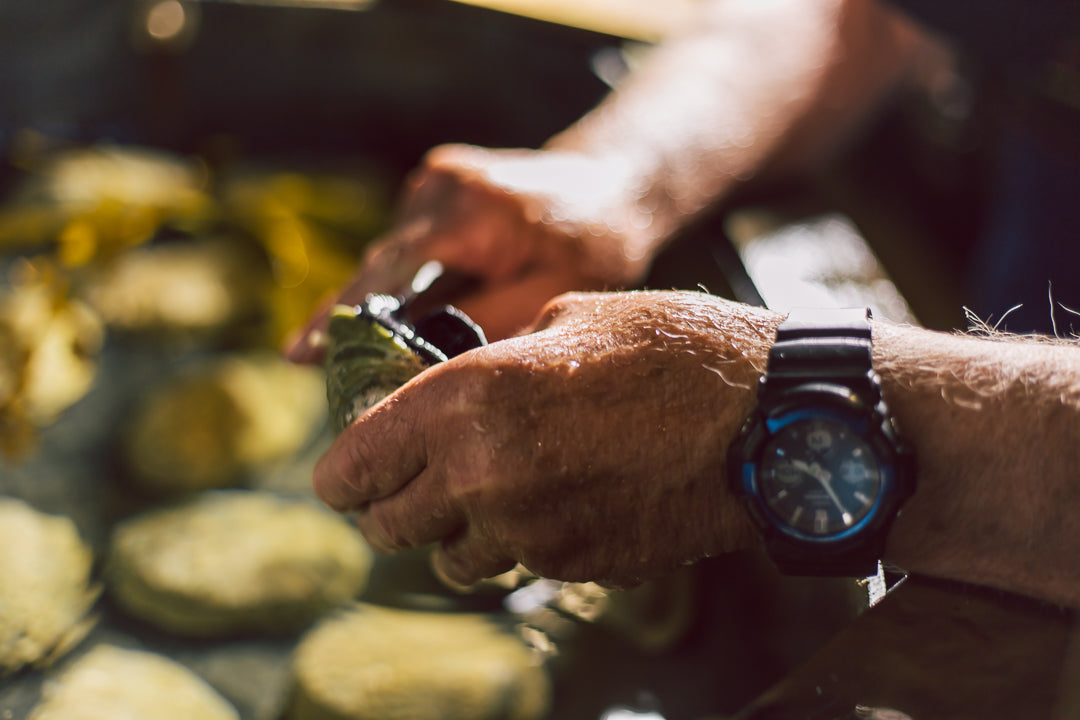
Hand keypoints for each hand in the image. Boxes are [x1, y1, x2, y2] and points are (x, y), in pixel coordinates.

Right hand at [285, 144, 659, 362]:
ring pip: (396, 258)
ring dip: (393, 300)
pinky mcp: (437, 187)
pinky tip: (424, 308)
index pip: (392, 271)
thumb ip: (484, 322)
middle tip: (316, 365)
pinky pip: (412, 245)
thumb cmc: (592, 245)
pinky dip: (413, 278)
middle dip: (360, 318)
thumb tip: (422, 364)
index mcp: (470, 212)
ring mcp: (435, 181)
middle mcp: (441, 187)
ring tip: (382, 346)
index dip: (346, 316)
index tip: (301, 353)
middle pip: (385, 266)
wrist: (614, 184)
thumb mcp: (549, 293)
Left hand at [313, 290, 780, 588]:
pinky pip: (517, 566)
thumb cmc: (674, 350)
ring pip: (449, 560)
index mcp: (467, 397)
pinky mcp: (576, 565)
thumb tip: (460, 393)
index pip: (357, 462)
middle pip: (389, 525)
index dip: (340, 474)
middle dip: (388, 508)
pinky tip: (550, 507)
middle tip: (401, 493)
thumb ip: (494, 362)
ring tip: (481, 503)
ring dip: (452, 535)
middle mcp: (483, 473)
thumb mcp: (568, 319)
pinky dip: (516, 545)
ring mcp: (530, 530)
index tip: (342, 478)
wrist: (765, 416)